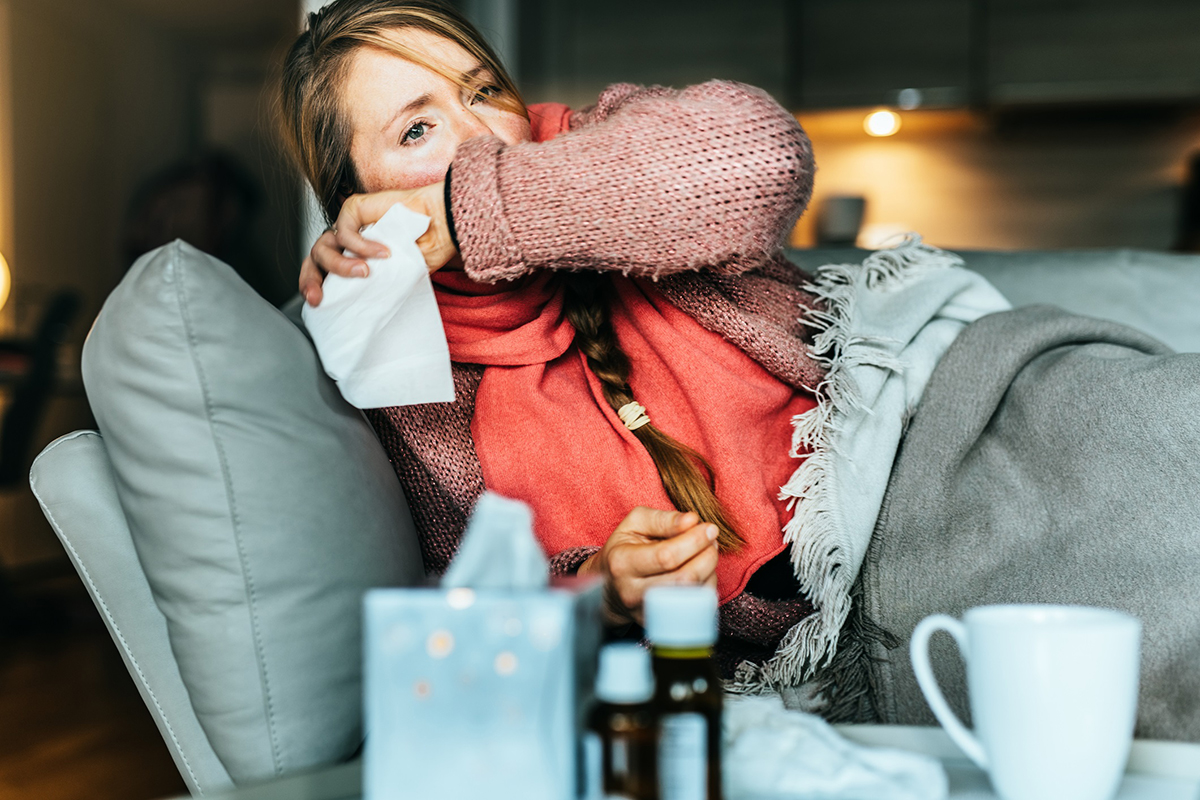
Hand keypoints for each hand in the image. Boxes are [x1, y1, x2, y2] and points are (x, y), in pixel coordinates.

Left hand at [300, 182, 456, 305]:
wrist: (443, 224)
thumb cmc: (426, 248)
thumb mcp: (398, 277)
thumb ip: (376, 286)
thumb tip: (359, 304)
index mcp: (351, 257)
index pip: (322, 271)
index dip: (314, 286)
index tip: (318, 303)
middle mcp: (346, 241)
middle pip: (314, 259)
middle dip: (311, 280)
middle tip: (320, 297)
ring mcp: (348, 224)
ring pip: (324, 246)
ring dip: (340, 265)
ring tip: (364, 272)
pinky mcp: (354, 208)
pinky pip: (344, 230)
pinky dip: (360, 245)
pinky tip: (382, 252)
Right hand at [577, 508, 718, 625]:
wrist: (608, 587)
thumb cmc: (624, 549)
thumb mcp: (634, 524)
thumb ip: (662, 519)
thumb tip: (692, 520)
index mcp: (622, 563)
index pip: (666, 556)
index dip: (694, 541)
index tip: (710, 528)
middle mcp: (632, 592)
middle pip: (684, 578)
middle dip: (707, 555)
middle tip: (712, 540)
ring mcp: (647, 611)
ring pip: (693, 594)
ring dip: (710, 570)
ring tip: (707, 552)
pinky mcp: (661, 622)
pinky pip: (695, 606)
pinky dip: (707, 585)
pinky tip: (702, 570)